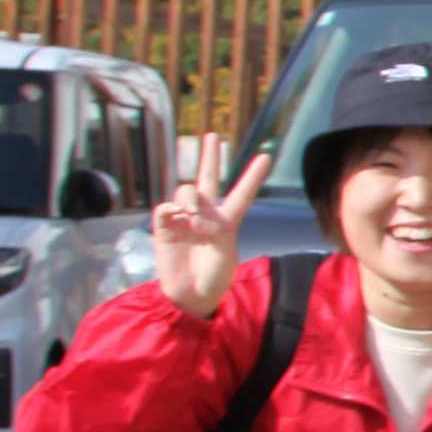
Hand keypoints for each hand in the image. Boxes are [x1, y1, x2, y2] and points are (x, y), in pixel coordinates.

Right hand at [154, 139, 275, 321]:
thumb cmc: (214, 278)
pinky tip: (176, 216)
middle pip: (209, 180)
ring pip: (186, 191)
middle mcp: (205, 215)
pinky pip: (165, 209)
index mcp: (227, 222)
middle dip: (210, 157)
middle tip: (212, 135)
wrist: (191, 296)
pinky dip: (170, 209)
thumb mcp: (224, 253)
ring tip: (191, 213)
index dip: (252, 175)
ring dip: (189, 196)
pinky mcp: (164, 228)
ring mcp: (183, 220)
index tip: (266, 155)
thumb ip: (211, 227)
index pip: (242, 194)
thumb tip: (189, 208)